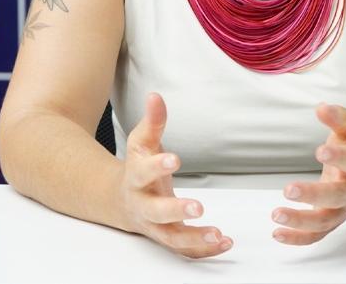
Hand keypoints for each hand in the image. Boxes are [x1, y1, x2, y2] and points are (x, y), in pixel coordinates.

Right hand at [117, 93, 232, 257]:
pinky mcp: (168, 237)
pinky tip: (225, 243)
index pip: (143, 172)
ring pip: (172, 238)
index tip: (174, 158)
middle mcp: (143, 206)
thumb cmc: (138, 167)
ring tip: (219, 234)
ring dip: (195, 238)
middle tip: (199, 208)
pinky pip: (184, 249)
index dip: (157, 166)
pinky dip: (204, 250)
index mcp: (136, 179)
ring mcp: (156, 226)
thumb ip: (153, 121)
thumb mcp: (142, 143)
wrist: (120, 201)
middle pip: (156, 212)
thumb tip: (156, 96)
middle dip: (176, 211)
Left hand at [272, 103, 345, 245]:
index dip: (338, 157)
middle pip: (337, 197)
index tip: (319, 151)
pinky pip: (316, 236)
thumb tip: (322, 108)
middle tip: (288, 189)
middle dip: (313, 195)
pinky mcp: (330, 223)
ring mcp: (342, 210)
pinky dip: (297, 239)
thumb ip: (340, 117)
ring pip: (325, 222)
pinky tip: (276, 233)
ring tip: (275, 214)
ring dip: (300, 221)